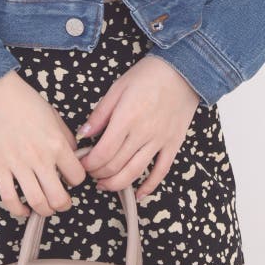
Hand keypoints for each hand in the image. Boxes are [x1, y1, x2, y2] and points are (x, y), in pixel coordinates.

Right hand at [0, 70, 87, 218]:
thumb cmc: (25, 101)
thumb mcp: (54, 116)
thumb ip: (66, 138)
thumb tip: (73, 157)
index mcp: (57, 144)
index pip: (77, 176)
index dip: (77, 180)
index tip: (71, 179)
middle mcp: (40, 158)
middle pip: (59, 198)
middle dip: (64, 205)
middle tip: (62, 202)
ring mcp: (18, 165)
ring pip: (37, 203)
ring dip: (45, 211)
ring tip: (46, 207)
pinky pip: (10, 199)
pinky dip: (19, 211)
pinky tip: (24, 209)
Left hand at [76, 55, 200, 200]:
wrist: (183, 71)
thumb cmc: (148, 75)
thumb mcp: (118, 88)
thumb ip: (100, 113)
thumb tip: (84, 134)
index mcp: (126, 118)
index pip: (103, 152)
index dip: (89, 164)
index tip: (81, 163)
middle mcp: (143, 133)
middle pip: (116, 166)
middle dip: (98, 174)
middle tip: (90, 173)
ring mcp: (160, 141)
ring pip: (135, 172)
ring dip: (117, 184)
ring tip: (105, 184)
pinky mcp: (173, 144)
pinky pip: (161, 171)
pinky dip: (149, 186)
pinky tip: (138, 193)